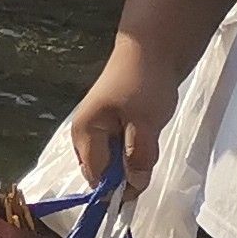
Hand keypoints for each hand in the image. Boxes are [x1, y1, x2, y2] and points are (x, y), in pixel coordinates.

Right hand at [68, 42, 181, 192]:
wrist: (152, 50)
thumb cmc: (143, 82)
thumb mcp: (145, 122)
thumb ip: (138, 156)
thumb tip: (134, 185)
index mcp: (84, 134)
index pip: (96, 177)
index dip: (118, 187)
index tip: (143, 181)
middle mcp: (85, 136)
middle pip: (103, 174)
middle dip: (126, 175)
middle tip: (148, 155)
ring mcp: (98, 132)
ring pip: (115, 165)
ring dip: (133, 163)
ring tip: (148, 141)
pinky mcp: (112, 129)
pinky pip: (122, 153)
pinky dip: (135, 152)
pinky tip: (147, 137)